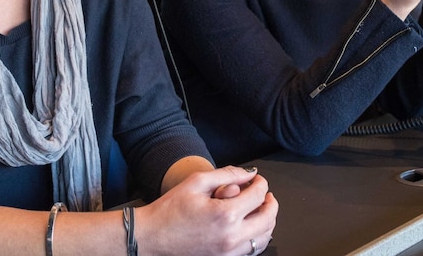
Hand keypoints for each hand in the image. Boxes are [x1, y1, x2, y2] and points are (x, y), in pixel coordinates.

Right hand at [137, 166, 277, 255]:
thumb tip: (250, 173)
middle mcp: (231, 237)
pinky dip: (256, 238)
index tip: (258, 180)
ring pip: (263, 238)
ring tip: (260, 210)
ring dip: (267, 222)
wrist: (152, 237)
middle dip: (271, 204)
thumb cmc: (169, 210)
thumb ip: (227, 174)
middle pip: (267, 220)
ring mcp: (228, 252)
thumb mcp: (196, 182)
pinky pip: (250, 251)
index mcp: (225, 215)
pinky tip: (250, 227)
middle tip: (266, 195)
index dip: (262, 184)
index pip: (258, 196)